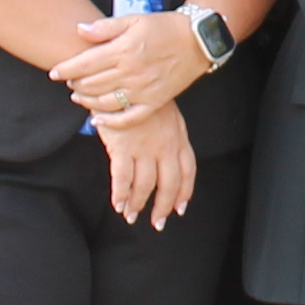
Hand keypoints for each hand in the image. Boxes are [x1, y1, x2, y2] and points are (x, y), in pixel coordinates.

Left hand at [54, 9, 210, 128]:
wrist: (198, 41)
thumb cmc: (164, 27)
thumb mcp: (134, 19)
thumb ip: (106, 26)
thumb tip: (80, 30)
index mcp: (123, 50)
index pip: (84, 64)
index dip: (65, 69)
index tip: (54, 72)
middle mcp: (130, 72)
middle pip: (91, 84)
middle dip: (74, 83)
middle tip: (68, 81)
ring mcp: (142, 90)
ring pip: (105, 102)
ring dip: (86, 101)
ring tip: (78, 96)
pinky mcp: (154, 102)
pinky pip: (128, 118)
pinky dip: (110, 121)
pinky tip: (97, 119)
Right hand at [101, 101, 197, 229]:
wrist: (121, 81)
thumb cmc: (141, 95)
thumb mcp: (166, 112)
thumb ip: (170, 135)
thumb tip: (165, 157)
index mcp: (178, 136)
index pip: (187, 171)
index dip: (184, 192)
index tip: (179, 208)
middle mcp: (165, 145)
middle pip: (169, 184)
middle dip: (162, 207)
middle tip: (157, 222)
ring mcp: (144, 147)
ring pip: (145, 185)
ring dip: (138, 204)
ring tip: (131, 215)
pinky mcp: (122, 147)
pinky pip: (122, 179)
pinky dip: (120, 194)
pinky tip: (118, 203)